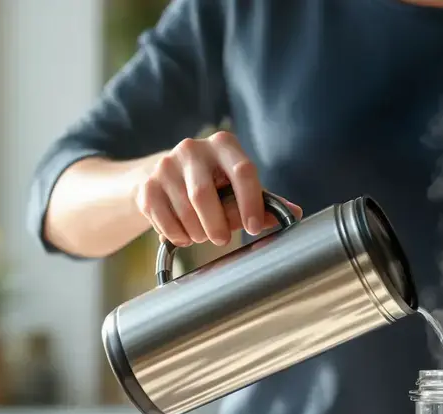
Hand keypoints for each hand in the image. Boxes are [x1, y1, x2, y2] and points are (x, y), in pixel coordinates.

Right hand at [133, 130, 301, 247]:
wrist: (166, 180)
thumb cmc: (215, 186)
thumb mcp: (240, 190)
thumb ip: (266, 202)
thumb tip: (295, 214)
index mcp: (224, 145)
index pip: (243, 171)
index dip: (250, 202)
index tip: (254, 228)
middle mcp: (193, 148)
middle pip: (204, 194)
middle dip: (216, 225)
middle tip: (221, 240)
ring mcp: (166, 165)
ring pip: (183, 210)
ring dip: (197, 233)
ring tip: (203, 235)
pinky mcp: (146, 185)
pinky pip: (163, 219)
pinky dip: (177, 235)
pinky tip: (184, 235)